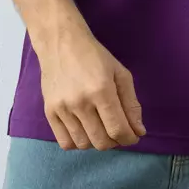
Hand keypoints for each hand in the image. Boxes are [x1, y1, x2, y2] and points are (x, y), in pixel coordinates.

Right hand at [36, 16, 145, 148]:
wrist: (60, 43)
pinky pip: (65, 142)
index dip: (130, 138)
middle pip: (101, 142)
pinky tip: (84, 131)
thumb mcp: (120, 74)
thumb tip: (139, 132)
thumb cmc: (94, 56)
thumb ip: (131, 104)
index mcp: (101, 91)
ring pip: (84, 145)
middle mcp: (80, 103)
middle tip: (117, 130)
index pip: (118, 130)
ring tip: (101, 129)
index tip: (133, 136)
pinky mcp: (49, 112)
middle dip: (115, 141)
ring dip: (97, 142)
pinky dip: (78, 143)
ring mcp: (62, 109)